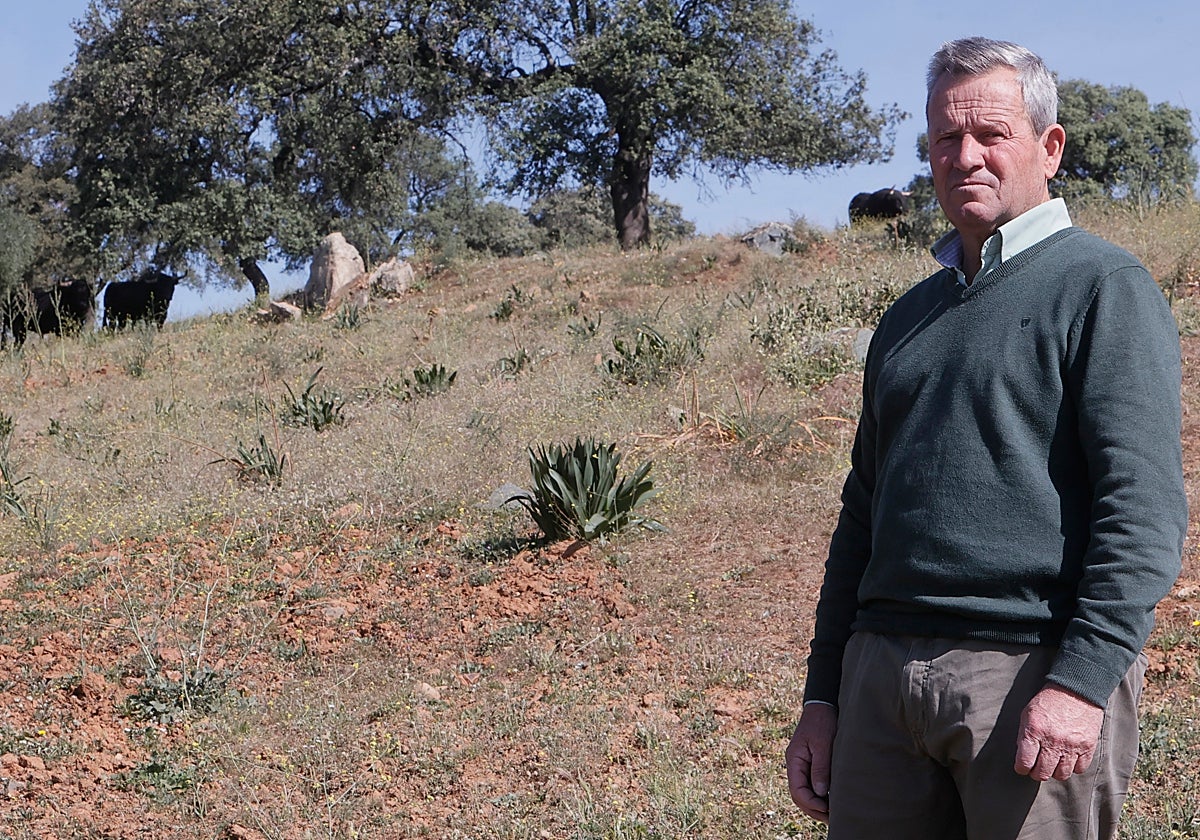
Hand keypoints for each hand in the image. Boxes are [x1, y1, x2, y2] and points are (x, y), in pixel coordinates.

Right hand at [785, 702, 836, 821]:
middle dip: (813, 808)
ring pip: (804, 791)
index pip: (797, 789)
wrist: (823, 706)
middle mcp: (795, 764)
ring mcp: (802, 764)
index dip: (810, 802)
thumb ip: (820, 768)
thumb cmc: (822, 722)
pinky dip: (819, 795)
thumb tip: (820, 793)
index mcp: (794, 760)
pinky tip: (831, 800)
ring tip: (832, 813)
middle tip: (831, 818)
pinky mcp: (811, 763)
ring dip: (816, 804)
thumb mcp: (822, 745)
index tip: (826, 809)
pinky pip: (811, 784)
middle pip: (799, 794)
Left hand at [1014, 684, 1103, 781]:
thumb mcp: (1028, 713)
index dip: (1021, 768)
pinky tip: (1068, 759)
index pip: (1025, 762)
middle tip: (1037, 768)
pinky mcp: (1088, 746)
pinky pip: (1079, 769)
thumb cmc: (1048, 701)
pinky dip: (1073, 767)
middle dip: (1037, 773)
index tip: (1022, 768)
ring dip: (1055, 772)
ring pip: (1061, 775)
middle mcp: (1053, 741)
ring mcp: (1072, 745)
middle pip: (1043, 773)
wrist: (1075, 690)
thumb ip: (1024, 735)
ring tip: (1053, 764)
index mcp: (1034, 731)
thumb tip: (1022, 755)